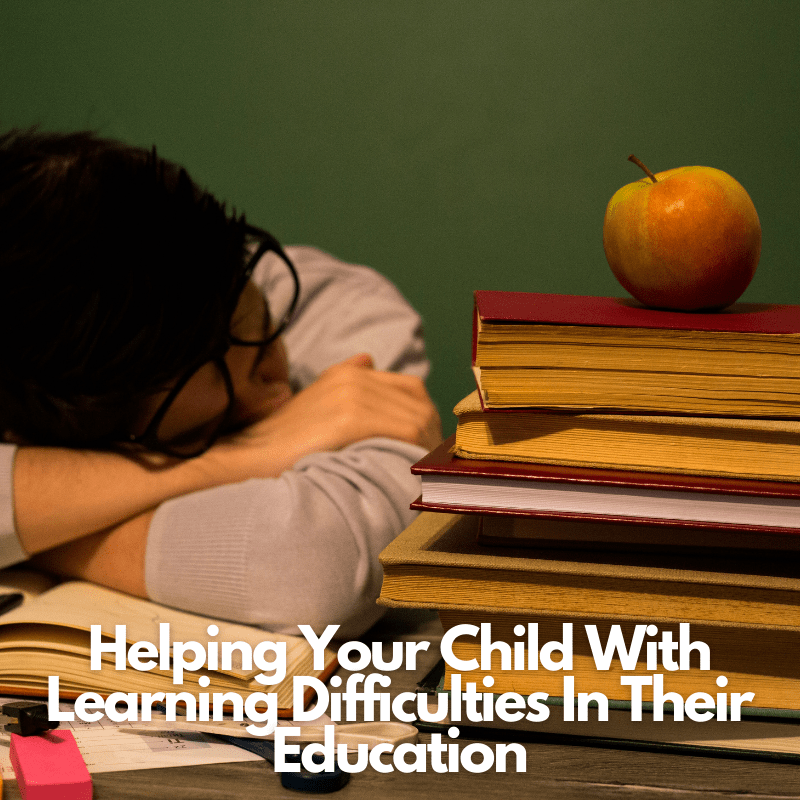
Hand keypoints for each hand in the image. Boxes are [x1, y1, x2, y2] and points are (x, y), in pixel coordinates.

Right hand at [201, 353, 441, 480]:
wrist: (246, 461)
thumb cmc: (281, 444)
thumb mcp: (312, 403)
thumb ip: (343, 382)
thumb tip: (367, 359)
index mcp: (350, 373)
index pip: (410, 389)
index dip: (423, 419)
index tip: (424, 447)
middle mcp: (355, 377)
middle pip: (419, 404)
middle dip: (429, 435)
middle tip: (428, 465)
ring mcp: (353, 396)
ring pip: (416, 420)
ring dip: (425, 447)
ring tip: (421, 472)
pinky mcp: (350, 419)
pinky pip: (403, 433)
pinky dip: (414, 452)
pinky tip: (409, 472)